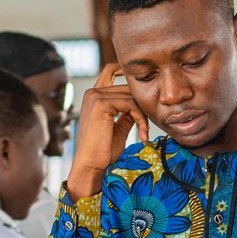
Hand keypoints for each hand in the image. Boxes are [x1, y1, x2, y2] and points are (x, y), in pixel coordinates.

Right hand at [68, 64, 148, 198]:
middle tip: (145, 127)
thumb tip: (139, 106)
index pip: (112, 73)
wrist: (91, 165)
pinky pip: (131, 104)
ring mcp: (95, 96)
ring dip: (143, 115)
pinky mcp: (101, 104)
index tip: (144, 93)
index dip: (127, 76)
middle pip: (127, 87)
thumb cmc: (103, 151)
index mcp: (94, 97)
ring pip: (131, 96)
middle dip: (141, 105)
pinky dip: (141, 119)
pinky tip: (142, 134)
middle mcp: (92, 92)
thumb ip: (127, 115)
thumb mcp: (119, 129)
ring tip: (144, 133)